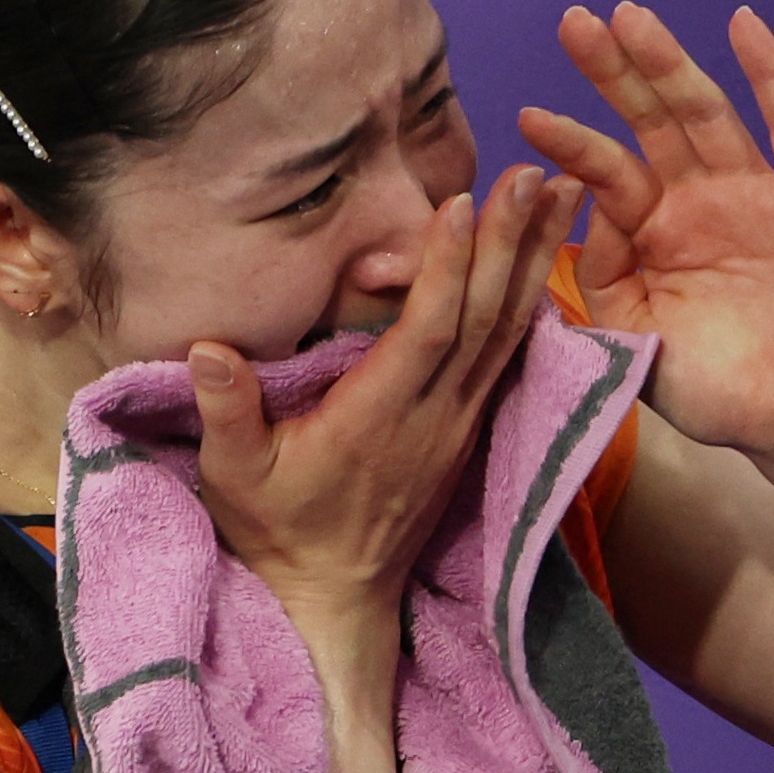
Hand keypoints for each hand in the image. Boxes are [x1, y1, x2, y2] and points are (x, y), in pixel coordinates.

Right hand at [193, 170, 573, 645]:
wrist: (334, 598)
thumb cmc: (277, 531)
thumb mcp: (233, 477)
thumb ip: (224, 413)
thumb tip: (209, 349)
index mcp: (378, 419)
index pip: (426, 333)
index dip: (447, 268)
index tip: (462, 205)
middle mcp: (434, 417)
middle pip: (484, 319)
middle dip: (509, 242)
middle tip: (538, 174)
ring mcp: (458, 423)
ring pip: (508, 331)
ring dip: (534, 261)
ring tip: (564, 197)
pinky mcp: (466, 428)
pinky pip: (507, 354)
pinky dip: (528, 299)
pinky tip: (543, 261)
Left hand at [515, 3, 773, 460]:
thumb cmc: (708, 387)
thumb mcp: (632, 338)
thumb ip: (598, 283)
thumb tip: (566, 220)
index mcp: (652, 231)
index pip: (606, 173)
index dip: (571, 144)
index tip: (526, 116)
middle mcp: (698, 200)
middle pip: (650, 122)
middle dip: (613, 73)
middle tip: (573, 22)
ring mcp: (755, 191)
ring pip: (706, 113)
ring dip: (670, 64)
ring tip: (630, 16)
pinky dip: (769, 74)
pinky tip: (741, 24)